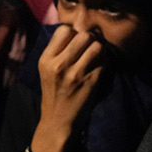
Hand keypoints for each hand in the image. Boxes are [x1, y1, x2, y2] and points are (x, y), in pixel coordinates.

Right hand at [29, 25, 104, 151]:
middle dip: (91, 39)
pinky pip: (104, 62)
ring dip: (100, 50)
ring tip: (96, 58)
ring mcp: (75, 74)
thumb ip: (58, 51)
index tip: (77, 42)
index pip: (64, 30)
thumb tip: (78, 30)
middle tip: (91, 48)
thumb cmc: (54, 93)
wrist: (58, 121)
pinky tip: (100, 69)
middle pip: (84, 35)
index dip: (74, 33)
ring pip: (97, 46)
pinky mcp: (90, 82)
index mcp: (46, 59)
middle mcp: (59, 65)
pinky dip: (105, 63)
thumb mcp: (47, 70)